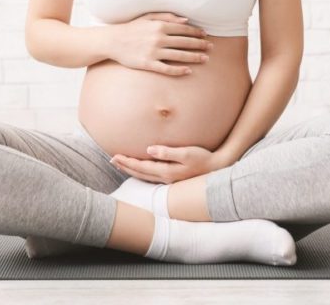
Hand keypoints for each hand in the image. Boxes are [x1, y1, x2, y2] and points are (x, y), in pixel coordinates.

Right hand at [106, 12, 213, 75]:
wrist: (112, 41)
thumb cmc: (131, 28)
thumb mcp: (147, 17)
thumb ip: (167, 17)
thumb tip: (186, 20)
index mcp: (159, 26)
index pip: (184, 29)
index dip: (197, 32)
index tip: (205, 35)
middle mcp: (158, 38)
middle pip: (185, 42)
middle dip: (200, 45)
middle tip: (211, 47)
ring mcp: (154, 52)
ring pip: (179, 55)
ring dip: (194, 57)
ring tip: (205, 59)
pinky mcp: (148, 64)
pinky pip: (167, 68)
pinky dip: (179, 70)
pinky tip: (188, 71)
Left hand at [109, 144, 235, 183]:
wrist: (218, 168)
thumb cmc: (203, 158)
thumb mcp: (186, 153)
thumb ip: (167, 152)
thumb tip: (149, 150)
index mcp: (166, 171)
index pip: (141, 167)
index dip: (127, 161)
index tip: (114, 156)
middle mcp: (165, 178)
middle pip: (140, 173)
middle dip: (125, 166)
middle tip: (112, 160)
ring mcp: (169, 179)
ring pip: (144, 176)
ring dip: (132, 169)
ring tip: (121, 164)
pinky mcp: (173, 177)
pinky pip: (151, 176)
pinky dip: (142, 172)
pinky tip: (140, 169)